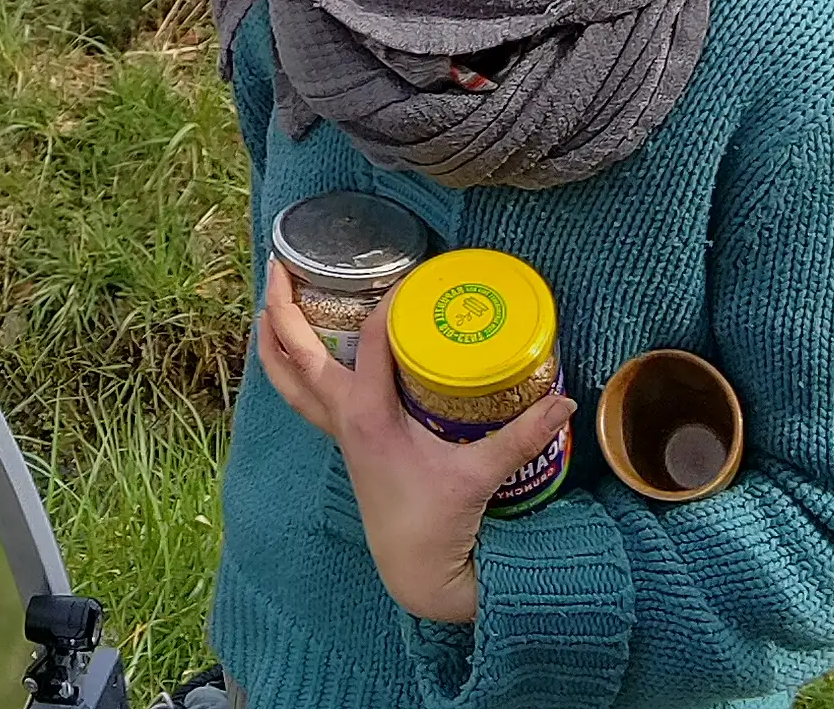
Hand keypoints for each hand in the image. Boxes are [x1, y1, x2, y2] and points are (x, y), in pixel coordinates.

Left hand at [257, 261, 575, 624]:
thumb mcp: (481, 474)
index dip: (389, 301)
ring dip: (274, 339)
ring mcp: (340, 432)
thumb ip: (522, 435)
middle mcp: (345, 418)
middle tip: (279, 263)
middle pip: (297, 354)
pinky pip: (304, 397)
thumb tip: (565, 402)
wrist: (417, 571)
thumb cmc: (439, 523)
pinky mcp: (347, 443)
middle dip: (283, 307)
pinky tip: (300, 352)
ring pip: (289, 379)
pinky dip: (293, 369)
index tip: (413, 275)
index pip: (371, 341)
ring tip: (268, 301)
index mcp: (370, 416)